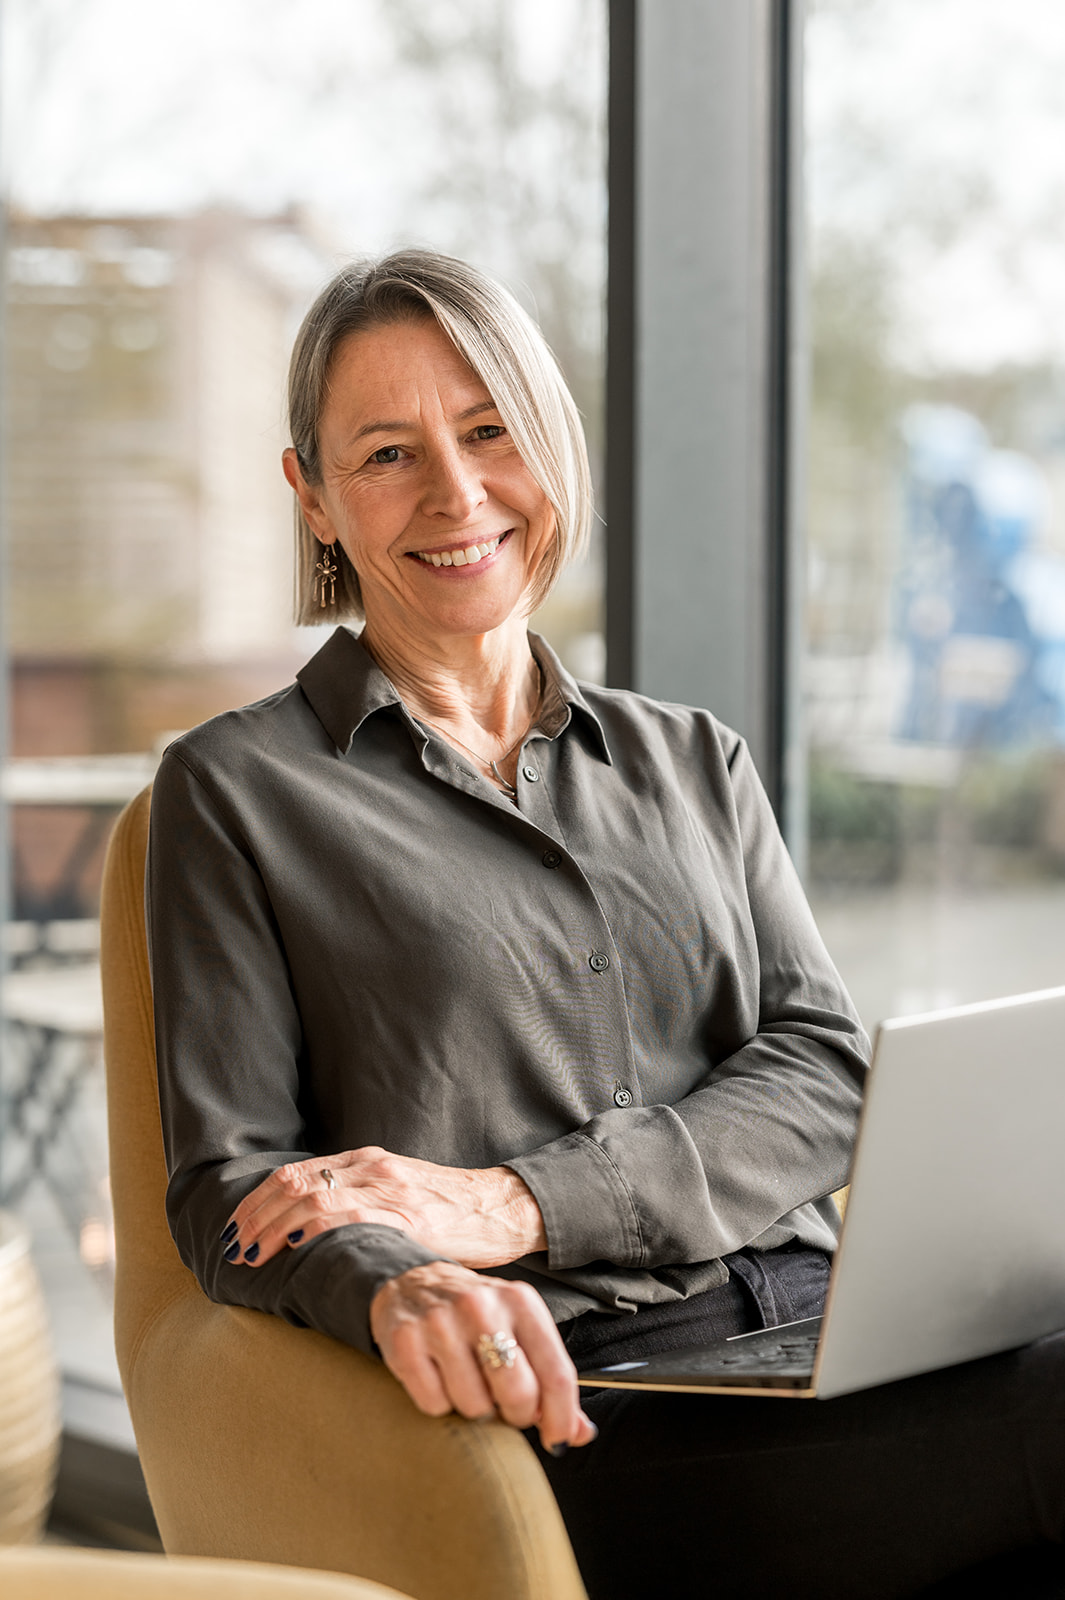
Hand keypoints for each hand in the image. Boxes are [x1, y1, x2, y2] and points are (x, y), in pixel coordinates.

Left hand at [222, 1147, 546, 1269]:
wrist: (501, 1207)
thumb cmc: (449, 1210)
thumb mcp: (398, 1194)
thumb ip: (359, 1201)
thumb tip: (307, 1231)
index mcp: (367, 1160)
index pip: (295, 1173)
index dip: (257, 1200)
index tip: (235, 1228)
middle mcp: (373, 1168)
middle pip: (295, 1183)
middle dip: (255, 1216)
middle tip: (231, 1246)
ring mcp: (391, 1189)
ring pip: (314, 1197)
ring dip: (273, 1227)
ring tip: (252, 1255)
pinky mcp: (410, 1216)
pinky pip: (353, 1217)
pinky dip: (317, 1229)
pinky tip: (296, 1245)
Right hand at [370, 1260, 597, 1454]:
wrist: (413, 1283)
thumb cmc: (477, 1316)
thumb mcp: (520, 1331)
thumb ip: (550, 1380)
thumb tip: (579, 1432)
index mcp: (520, 1301)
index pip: (556, 1373)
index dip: (561, 1417)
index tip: (558, 1439)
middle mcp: (481, 1306)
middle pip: (518, 1393)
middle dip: (516, 1415)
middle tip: (506, 1407)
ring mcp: (440, 1322)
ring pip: (474, 1406)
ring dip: (475, 1409)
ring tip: (468, 1383)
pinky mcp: (405, 1341)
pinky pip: (434, 1404)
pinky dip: (440, 1404)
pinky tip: (439, 1377)